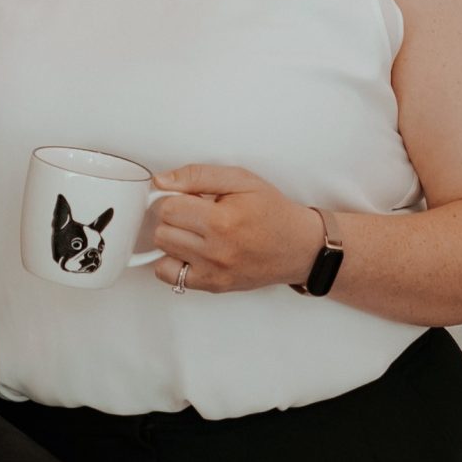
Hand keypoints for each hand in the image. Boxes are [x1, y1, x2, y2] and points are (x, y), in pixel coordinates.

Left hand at [149, 166, 325, 292]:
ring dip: (172, 238)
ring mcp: (213, 272)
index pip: (168, 207)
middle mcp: (216, 250)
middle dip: (173, 218)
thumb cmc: (272, 211)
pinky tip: (189, 251)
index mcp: (222, 220)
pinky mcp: (213, 285)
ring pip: (162, 252)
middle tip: (193, 213)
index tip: (190, 197)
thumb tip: (162, 182)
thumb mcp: (241, 180)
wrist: (299, 247)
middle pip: (162, 230)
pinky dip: (173, 262)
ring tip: (194, 231)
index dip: (176, 197)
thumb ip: (198, 176)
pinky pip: (170, 276)